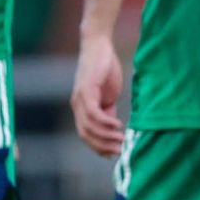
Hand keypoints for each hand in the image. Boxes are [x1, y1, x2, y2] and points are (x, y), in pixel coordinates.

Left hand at [71, 34, 125, 157]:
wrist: (99, 46)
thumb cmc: (105, 68)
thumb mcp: (108, 93)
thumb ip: (108, 109)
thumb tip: (113, 126)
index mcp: (82, 108)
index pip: (86, 134)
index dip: (98, 146)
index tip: (113, 154)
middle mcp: (77, 106)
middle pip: (86, 134)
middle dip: (102, 146)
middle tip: (120, 151)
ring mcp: (80, 99)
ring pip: (89, 126)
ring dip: (106, 137)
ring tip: (122, 140)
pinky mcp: (86, 90)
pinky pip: (94, 113)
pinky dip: (106, 122)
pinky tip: (119, 126)